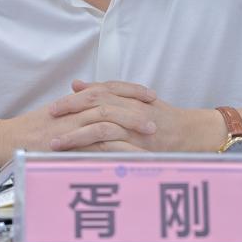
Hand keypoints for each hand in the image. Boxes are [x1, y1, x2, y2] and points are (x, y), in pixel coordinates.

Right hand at [0, 81, 159, 160]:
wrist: (8, 140)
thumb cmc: (30, 130)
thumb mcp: (56, 115)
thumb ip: (76, 109)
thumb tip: (93, 109)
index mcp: (74, 101)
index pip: (107, 88)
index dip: (129, 89)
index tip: (148, 94)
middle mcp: (75, 109)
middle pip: (111, 100)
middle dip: (136, 104)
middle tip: (156, 110)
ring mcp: (71, 125)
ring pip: (107, 119)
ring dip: (131, 123)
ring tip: (151, 131)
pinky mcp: (67, 143)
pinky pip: (95, 143)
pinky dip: (115, 146)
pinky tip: (132, 152)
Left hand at [48, 79, 216, 152]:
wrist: (192, 133)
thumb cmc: (162, 117)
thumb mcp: (135, 99)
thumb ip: (106, 91)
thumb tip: (76, 84)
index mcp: (128, 98)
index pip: (97, 94)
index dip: (74, 99)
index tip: (54, 107)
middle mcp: (131, 110)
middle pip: (95, 107)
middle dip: (69, 113)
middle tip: (49, 120)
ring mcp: (136, 129)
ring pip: (100, 128)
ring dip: (75, 136)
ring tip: (55, 144)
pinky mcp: (140, 148)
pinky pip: (113, 149)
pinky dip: (93, 152)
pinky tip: (77, 158)